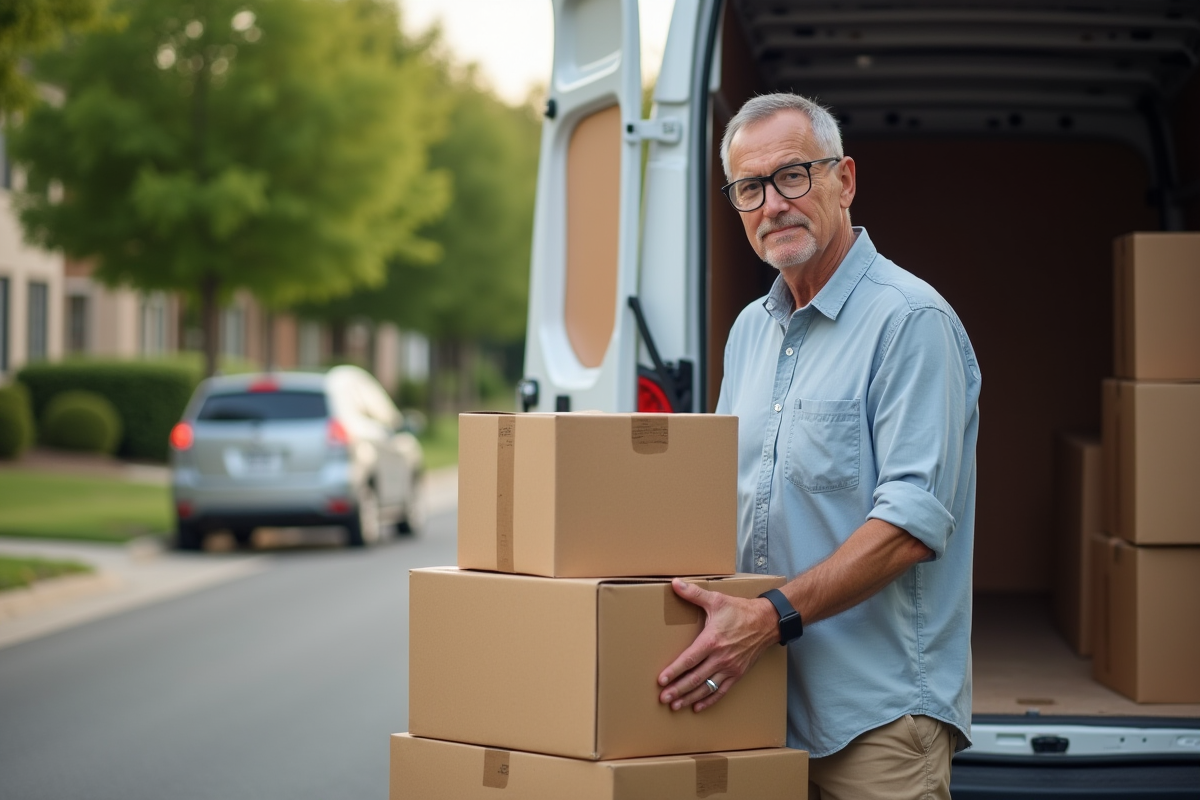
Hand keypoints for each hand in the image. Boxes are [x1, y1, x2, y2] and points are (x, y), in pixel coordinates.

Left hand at [657, 578, 778, 711]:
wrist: (767, 622)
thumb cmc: (740, 610)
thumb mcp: (716, 599)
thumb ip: (693, 593)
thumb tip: (675, 583)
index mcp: (712, 640)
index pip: (689, 660)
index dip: (674, 671)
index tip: (661, 680)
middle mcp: (720, 658)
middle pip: (695, 678)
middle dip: (678, 690)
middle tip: (664, 699)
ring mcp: (729, 668)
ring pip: (706, 688)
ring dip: (690, 698)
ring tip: (675, 706)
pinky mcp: (737, 673)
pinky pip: (721, 691)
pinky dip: (709, 700)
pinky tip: (697, 707)